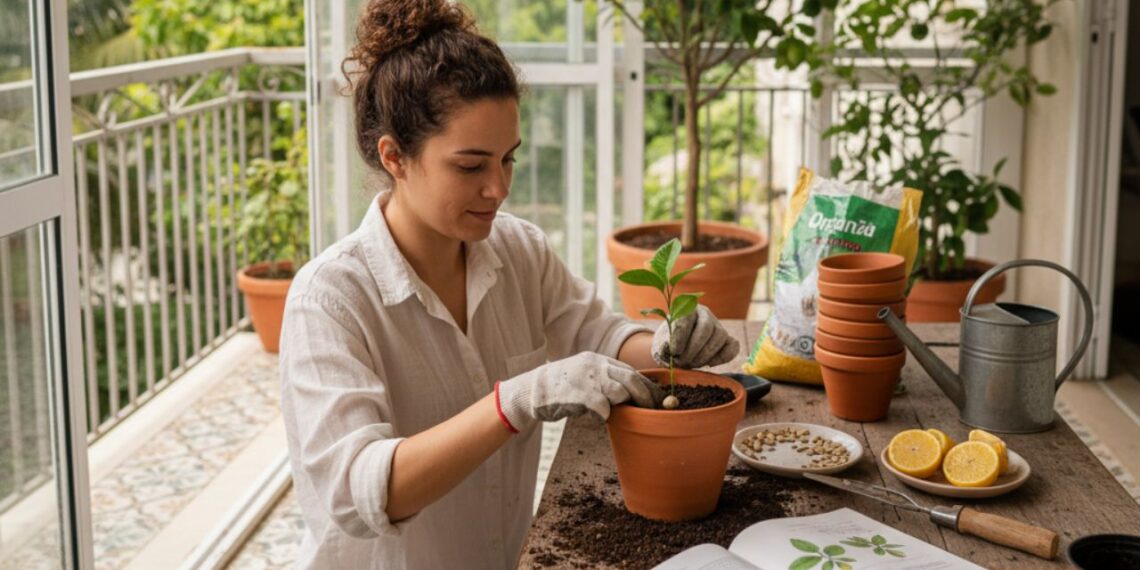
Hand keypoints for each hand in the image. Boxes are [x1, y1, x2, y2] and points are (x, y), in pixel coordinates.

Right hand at [497, 352, 664, 430]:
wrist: (532, 390)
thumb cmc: (559, 387)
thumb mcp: (583, 373)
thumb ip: (603, 377)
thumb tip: (628, 391)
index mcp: (597, 360)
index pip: (630, 371)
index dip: (646, 385)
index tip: (657, 397)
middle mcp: (595, 366)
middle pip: (631, 380)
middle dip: (645, 396)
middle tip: (652, 409)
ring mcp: (588, 379)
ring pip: (620, 392)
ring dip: (621, 405)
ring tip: (616, 412)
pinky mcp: (581, 396)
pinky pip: (603, 409)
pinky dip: (603, 416)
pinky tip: (593, 416)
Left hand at [652, 304, 738, 368]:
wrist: (678, 350)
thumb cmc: (668, 345)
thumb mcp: (661, 345)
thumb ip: (663, 346)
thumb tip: (668, 346)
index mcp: (686, 310)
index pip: (687, 317)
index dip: (681, 335)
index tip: (674, 351)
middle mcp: (704, 314)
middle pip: (706, 327)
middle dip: (694, 348)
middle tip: (683, 361)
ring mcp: (718, 326)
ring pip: (720, 336)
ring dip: (706, 354)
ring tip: (692, 364)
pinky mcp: (727, 340)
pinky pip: (733, 347)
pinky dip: (723, 357)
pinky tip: (709, 364)